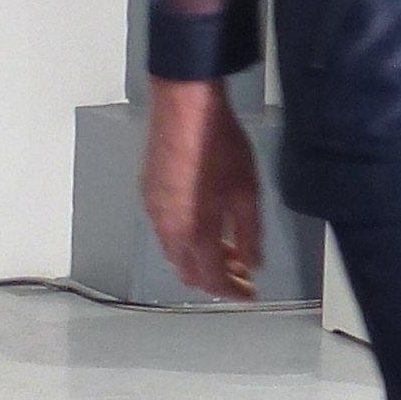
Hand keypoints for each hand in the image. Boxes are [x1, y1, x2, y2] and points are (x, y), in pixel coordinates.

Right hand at [142, 76, 262, 300]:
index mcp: (194, 232)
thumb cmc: (220, 145)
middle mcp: (167, 228)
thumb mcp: (247, 192)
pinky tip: (206, 226)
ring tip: (229, 249)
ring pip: (175, 253)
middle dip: (216, 280)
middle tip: (241, 274)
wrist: (185, 105)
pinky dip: (187, 241)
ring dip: (200, 260)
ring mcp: (154, 211)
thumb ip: (249, 234)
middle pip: (189, 273)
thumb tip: (251, 264)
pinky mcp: (148, 194)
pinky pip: (166, 232)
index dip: (232, 293)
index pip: (212, 280)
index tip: (249, 294)